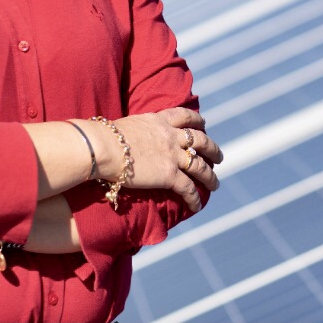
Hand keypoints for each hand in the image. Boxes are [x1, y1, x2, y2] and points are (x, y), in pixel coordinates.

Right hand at [89, 108, 223, 212]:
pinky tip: (198, 206)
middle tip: (219, 157)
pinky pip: (188, 188)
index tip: (204, 124)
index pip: (185, 117)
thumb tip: (125, 137)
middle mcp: (170, 136)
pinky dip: (195, 198)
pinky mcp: (169, 175)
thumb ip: (136, 131)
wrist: (104, 147)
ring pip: (200, 166)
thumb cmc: (105, 137)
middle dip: (212, 149)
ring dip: (210, 177)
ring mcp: (172, 155)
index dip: (197, 120)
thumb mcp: (126, 125)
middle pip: (200, 140)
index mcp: (160, 120)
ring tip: (215, 185)